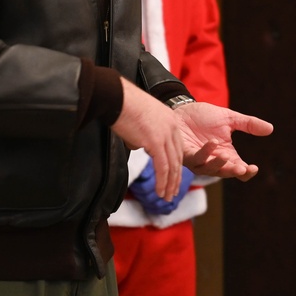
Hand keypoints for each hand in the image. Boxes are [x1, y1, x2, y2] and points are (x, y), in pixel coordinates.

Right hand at [111, 78, 183, 200]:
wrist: (117, 98)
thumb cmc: (123, 106)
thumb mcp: (141, 120)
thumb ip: (144, 135)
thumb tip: (138, 146)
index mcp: (171, 120)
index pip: (177, 147)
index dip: (176, 165)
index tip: (173, 178)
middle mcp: (172, 127)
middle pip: (178, 158)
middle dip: (176, 178)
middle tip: (172, 193)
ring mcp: (165, 135)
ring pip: (172, 166)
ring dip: (170, 184)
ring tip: (166, 197)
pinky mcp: (156, 142)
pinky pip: (163, 167)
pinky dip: (163, 182)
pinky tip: (160, 192)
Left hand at [173, 102, 273, 180]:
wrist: (182, 107)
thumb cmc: (204, 116)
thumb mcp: (230, 118)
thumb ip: (248, 124)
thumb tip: (270, 128)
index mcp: (226, 154)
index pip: (239, 170)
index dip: (247, 172)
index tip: (254, 167)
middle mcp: (213, 160)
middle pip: (226, 173)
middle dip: (233, 171)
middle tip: (242, 167)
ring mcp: (199, 159)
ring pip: (209, 170)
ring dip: (218, 165)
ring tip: (226, 155)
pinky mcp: (186, 154)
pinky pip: (196, 158)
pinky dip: (205, 152)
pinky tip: (213, 143)